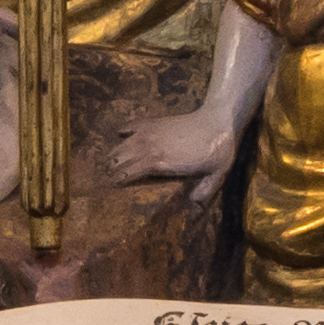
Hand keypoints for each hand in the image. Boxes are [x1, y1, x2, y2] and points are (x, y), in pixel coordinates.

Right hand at [113, 109, 241, 190]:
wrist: (218, 121)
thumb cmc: (217, 149)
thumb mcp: (215, 174)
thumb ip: (204, 190)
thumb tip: (194, 203)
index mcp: (160, 162)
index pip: (130, 173)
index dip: (119, 180)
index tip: (112, 185)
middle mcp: (150, 147)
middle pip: (121, 159)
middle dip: (112, 168)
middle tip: (105, 175)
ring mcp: (151, 132)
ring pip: (123, 144)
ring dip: (115, 152)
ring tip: (107, 160)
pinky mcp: (155, 121)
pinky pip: (132, 125)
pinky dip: (124, 130)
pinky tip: (120, 133)